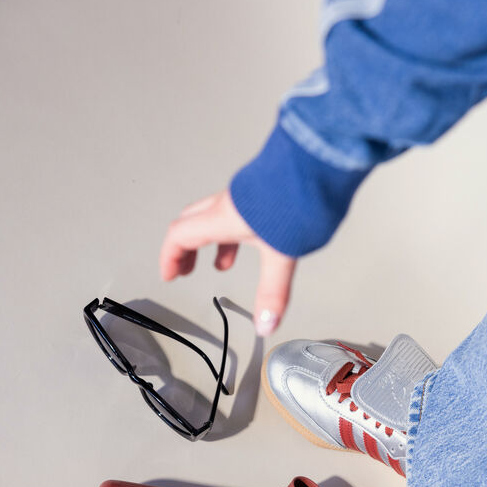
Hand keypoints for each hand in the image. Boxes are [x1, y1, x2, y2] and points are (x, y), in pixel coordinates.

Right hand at [159, 189, 296, 335]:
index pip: (180, 236)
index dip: (170, 257)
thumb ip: (273, 292)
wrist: (317, 163)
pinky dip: (236, 232)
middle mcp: (229, 204)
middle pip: (191, 225)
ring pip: (216, 219)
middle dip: (185, 250)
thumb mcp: (282, 255)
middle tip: (185, 269)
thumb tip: (266, 323)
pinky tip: (253, 241)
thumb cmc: (295, 198)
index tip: (169, 275)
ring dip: (212, 243)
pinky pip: (238, 213)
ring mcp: (245, 196)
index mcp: (223, 217)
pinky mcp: (262, 192)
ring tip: (222, 265)